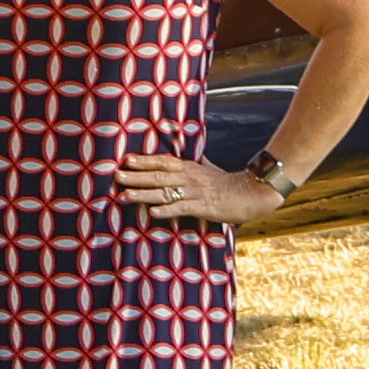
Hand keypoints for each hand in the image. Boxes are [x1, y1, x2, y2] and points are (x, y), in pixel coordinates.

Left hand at [119, 154, 278, 227]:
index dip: (144, 161)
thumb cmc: (228, 183)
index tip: (126, 160)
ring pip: (165, 192)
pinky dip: (166, 210)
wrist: (251, 193)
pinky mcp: (203, 207)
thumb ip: (198, 164)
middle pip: (159, 176)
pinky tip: (152, 212)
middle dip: (136, 176)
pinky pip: (181, 208)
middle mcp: (189, 177)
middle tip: (116, 176)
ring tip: (125, 195)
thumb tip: (195, 157)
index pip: (163, 161)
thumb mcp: (210, 169)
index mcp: (190, 168)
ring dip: (144, 194)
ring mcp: (195, 192)